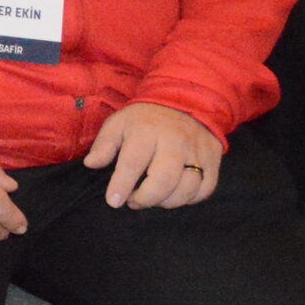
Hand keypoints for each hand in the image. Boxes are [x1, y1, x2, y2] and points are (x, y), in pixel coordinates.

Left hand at [83, 101, 220, 207]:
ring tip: (152, 198)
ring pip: (187, 188)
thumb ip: (104, 144)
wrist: (186, 102)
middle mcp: (175, 141)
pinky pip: (204, 190)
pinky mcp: (213, 161)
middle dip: (146, 198)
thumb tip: (91, 164)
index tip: (113, 201)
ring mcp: (197, 152)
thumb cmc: (146, 119)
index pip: (133, 162)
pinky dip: (189, 199)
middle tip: (133, 201)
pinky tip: (174, 195)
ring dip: (167, 202)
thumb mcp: (119, 123)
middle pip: (164, 180)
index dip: (122, 184)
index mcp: (147, 130)